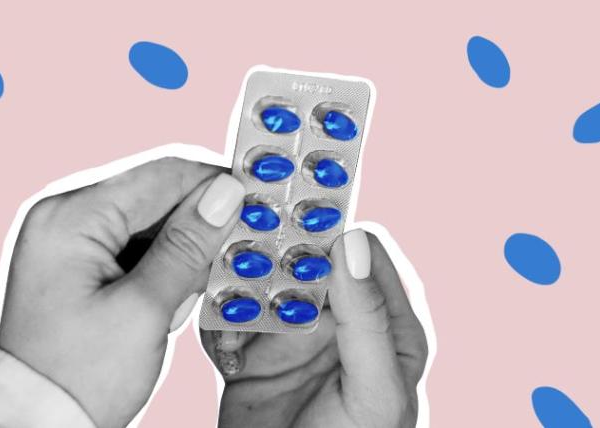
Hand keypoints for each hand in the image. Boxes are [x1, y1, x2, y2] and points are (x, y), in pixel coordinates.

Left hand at [0, 158, 244, 427]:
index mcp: (70, 217)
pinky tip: (175, 299)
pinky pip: (129, 249)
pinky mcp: (72, 267)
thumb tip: (225, 192)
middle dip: (198, 225)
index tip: (261, 204)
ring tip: (201, 290)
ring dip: (182, 252)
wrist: (36, 424)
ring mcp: (64, 242)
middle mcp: (62, 217)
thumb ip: (187, 246)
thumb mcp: (144, 310)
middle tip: (243, 253)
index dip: (215, 187)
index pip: (160, 177)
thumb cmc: (81, 377)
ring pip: (147, 225)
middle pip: (153, 197)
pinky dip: (159, 268)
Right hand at [202, 229, 427, 427]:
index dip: (328, 223)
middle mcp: (335, 324)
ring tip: (221, 283)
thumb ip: (366, 318)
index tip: (292, 200)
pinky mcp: (249, 360)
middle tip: (240, 230)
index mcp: (383, 325)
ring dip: (236, 282)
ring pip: (256, 285)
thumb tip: (351, 242)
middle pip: (299, 261)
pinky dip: (217, 322)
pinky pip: (226, 322)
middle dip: (269, 247)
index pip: (359, 252)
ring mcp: (289, 341)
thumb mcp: (375, 390)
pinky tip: (221, 339)